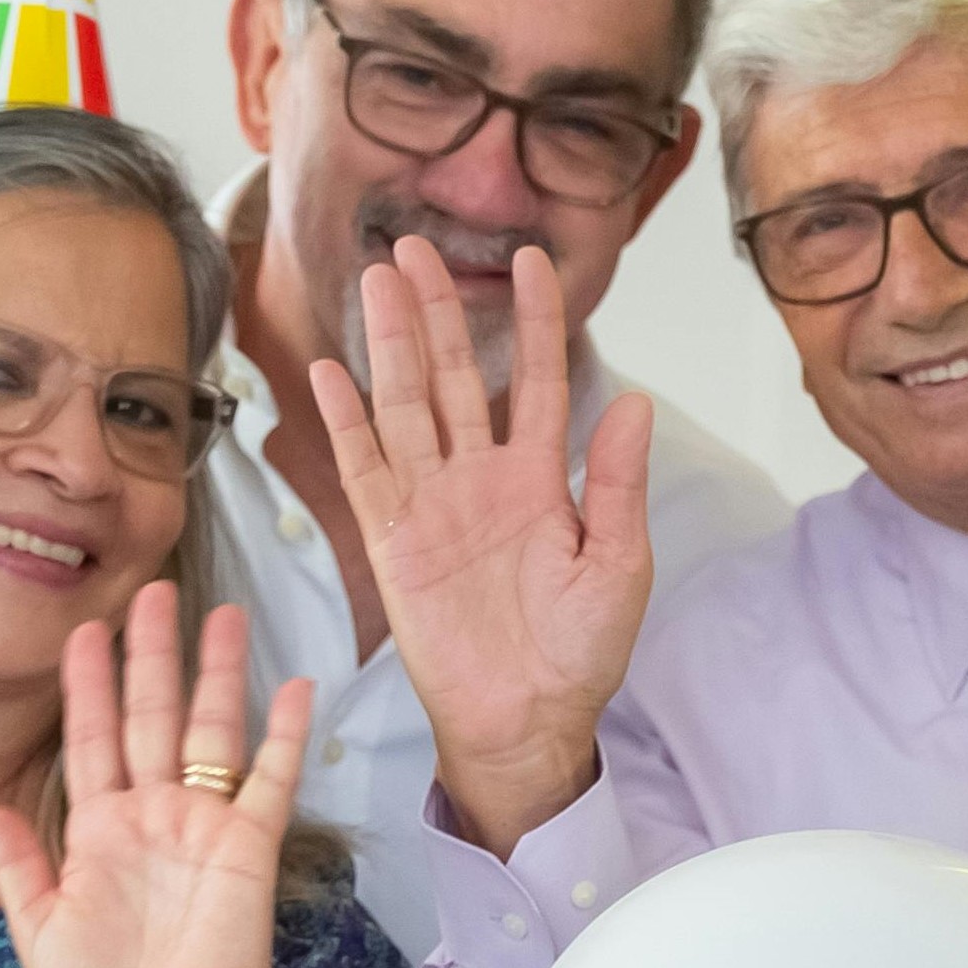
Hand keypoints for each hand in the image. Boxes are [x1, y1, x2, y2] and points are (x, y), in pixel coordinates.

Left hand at [0, 588, 312, 967]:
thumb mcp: (38, 931)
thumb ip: (16, 866)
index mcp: (99, 829)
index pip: (91, 738)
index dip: (88, 685)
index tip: (81, 631)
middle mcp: (152, 814)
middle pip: (153, 716)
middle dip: (151, 654)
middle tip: (153, 592)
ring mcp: (203, 826)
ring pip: (210, 730)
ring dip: (217, 672)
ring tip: (224, 613)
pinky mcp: (249, 847)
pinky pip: (269, 779)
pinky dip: (283, 735)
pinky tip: (292, 687)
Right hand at [311, 239, 652, 858]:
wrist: (526, 721)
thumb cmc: (579, 655)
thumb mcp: (618, 566)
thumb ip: (615, 483)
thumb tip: (633, 402)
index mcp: (543, 481)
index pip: (541, 381)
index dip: (536, 321)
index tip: (533, 261)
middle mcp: (482, 479)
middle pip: (457, 376)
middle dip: (439, 310)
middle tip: (416, 247)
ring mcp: (433, 505)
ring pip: (408, 406)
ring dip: (392, 345)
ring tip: (378, 281)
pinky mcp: (393, 539)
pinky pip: (366, 469)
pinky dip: (348, 422)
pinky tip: (334, 372)